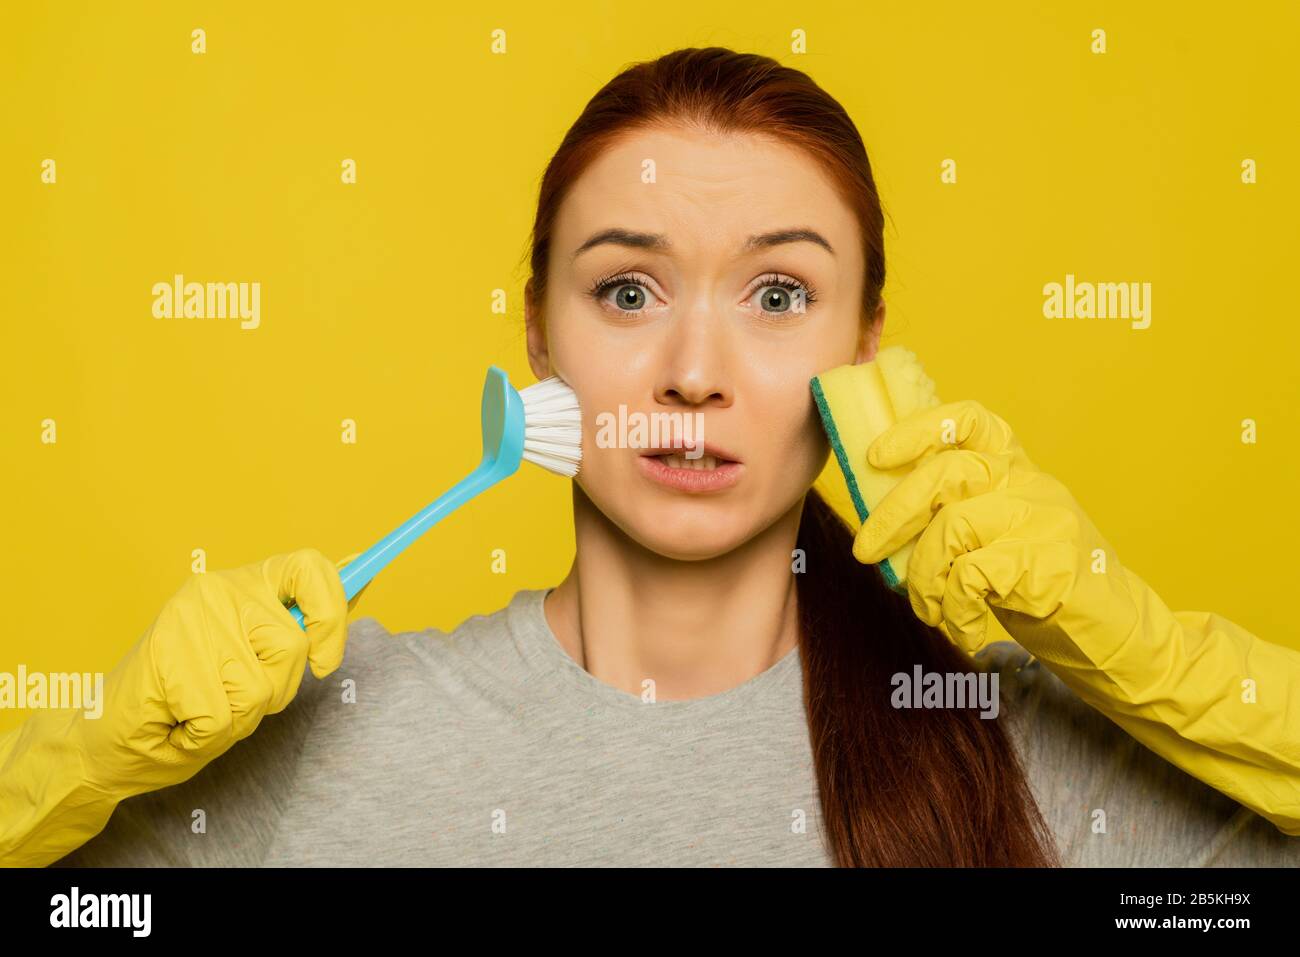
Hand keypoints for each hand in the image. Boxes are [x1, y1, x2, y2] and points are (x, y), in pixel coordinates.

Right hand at [77, 548, 359, 795]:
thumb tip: (364, 575)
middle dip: (275, 689)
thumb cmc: (190, 701)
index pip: (311, 567)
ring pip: (260, 687)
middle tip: (231, 695)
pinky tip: (176, 718)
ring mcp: (191, 617)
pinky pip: (222, 715)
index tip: (326, 659)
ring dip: (236, 717)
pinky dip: (204, 734)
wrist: (107, 737)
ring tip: (199, 706)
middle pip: (293, 646)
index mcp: (246, 583)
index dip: (335, 612)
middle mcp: (220, 588)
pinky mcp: (167, 653)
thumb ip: (303, 621)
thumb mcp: (257, 660)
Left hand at [852, 399, 1139, 662]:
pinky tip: (965, 630)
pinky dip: (954, 610)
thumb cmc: (1044, 590)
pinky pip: (973, 576)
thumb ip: (954, 517)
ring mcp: (1044, 521)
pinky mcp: (1049, 564)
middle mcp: (1031, 485)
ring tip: (930, 609)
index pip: (970, 422)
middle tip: (866, 551)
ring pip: (952, 526)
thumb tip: (880, 523)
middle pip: (946, 472)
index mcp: (1016, 471)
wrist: (1120, 639)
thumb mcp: (997, 539)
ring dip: (924, 576)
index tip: (877, 455)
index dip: (918, 430)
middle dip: (892, 514)